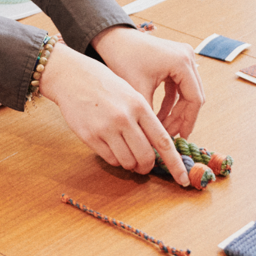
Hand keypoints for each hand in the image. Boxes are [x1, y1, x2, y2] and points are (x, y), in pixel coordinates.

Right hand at [38, 37, 198, 186]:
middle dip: (147, 167)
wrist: (73, 76)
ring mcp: (106, 128)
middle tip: (144, 166)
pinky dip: (115, 159)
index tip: (183, 179)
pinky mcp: (90, 136)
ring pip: (127, 162)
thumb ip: (144, 119)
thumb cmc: (105, 84)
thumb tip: (157, 149)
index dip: (174, 164)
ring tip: (126, 152)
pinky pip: (110, 159)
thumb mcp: (131, 94)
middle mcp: (124, 118)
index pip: (163, 141)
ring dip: (130, 164)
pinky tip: (111, 147)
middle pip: (145, 157)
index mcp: (139, 105)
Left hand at [92, 26, 203, 138]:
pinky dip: (170, 102)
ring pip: (186, 93)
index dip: (188, 121)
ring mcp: (183, 58)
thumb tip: (156, 140)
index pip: (194, 99)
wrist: (113, 39)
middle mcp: (187, 57)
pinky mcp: (175, 61)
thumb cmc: (123, 58)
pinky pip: (178, 87)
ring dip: (176, 111)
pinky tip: (159, 116)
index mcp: (182, 62)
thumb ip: (150, 115)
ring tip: (164, 129)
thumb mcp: (138, 90)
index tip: (180, 138)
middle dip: (181, 118)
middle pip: (193, 96)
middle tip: (170, 137)